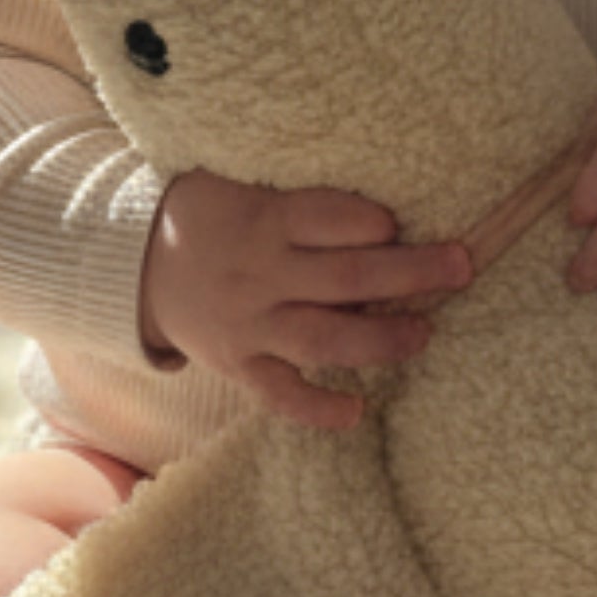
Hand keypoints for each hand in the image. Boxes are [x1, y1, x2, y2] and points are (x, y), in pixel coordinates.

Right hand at [141, 174, 471, 429]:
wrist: (137, 264)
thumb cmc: (214, 215)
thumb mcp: (244, 185)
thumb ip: (302, 197)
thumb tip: (385, 207)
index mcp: (265, 220)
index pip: (327, 218)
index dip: (370, 221)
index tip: (400, 223)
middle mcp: (261, 274)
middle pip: (344, 278)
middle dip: (410, 274)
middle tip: (460, 268)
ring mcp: (249, 324)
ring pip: (322, 338)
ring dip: (380, 340)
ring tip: (424, 335)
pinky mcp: (238, 365)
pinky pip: (279, 394)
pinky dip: (316, 407)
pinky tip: (356, 410)